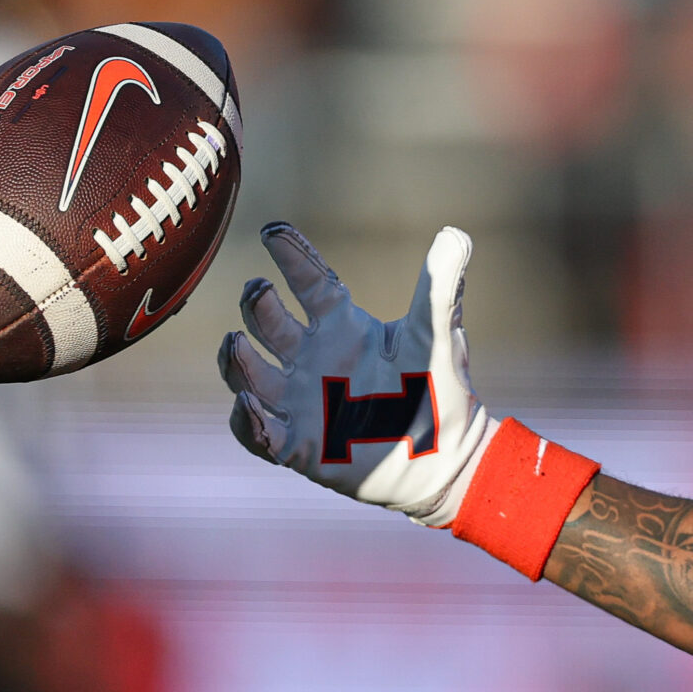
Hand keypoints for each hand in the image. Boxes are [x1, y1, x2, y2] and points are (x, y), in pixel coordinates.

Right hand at [217, 223, 496, 527]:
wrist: (444, 460)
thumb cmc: (438, 392)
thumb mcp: (438, 337)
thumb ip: (440, 288)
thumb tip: (456, 234)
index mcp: (343, 327)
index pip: (308, 282)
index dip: (291, 256)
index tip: (273, 231)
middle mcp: (314, 359)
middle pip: (268, 322)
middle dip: (256, 304)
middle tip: (259, 290)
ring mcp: (300, 401)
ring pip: (249, 373)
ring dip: (237, 358)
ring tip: (236, 341)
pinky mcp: (297, 445)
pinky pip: (257, 432)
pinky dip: (247, 420)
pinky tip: (248, 405)